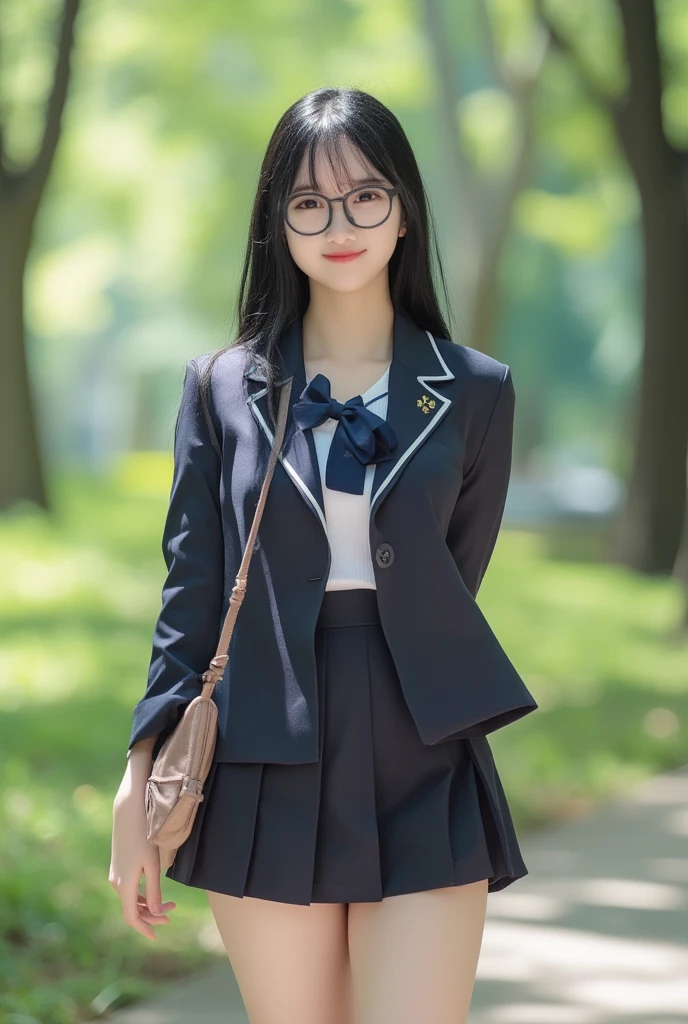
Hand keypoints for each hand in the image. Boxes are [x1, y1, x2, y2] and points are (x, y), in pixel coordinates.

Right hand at [110, 773, 177, 939]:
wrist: (128, 812)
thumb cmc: (144, 837)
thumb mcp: (153, 865)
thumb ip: (153, 891)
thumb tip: (154, 912)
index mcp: (124, 886)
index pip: (131, 917)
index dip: (144, 928)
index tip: (156, 937)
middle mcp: (116, 883)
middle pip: (132, 909)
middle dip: (152, 914)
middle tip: (172, 912)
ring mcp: (115, 874)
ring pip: (131, 898)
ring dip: (148, 904)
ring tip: (170, 903)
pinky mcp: (118, 866)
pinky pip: (128, 888)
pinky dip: (141, 894)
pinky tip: (154, 891)